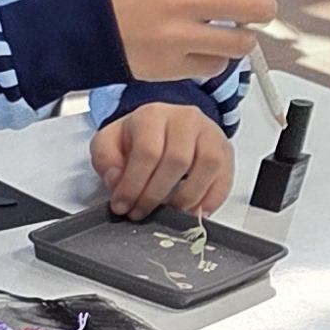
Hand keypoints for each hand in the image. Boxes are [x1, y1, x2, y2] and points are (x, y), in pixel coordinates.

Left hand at [90, 99, 233, 218]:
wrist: (164, 125)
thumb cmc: (138, 137)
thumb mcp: (109, 142)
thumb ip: (105, 159)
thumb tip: (116, 179)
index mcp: (153, 115)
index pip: (147, 152)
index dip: (133, 185)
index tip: (122, 205)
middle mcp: (185, 120)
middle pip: (177, 161)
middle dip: (155, 195)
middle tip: (140, 212)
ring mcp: (209, 134)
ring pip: (206, 167)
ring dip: (185, 198)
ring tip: (167, 213)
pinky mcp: (225, 151)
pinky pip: (225, 177)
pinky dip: (211, 200)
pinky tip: (194, 212)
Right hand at [105, 0, 274, 83]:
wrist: (89, 25)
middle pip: (260, 8)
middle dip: (259, 12)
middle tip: (245, 15)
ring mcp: (179, 35)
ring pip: (242, 43)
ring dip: (239, 41)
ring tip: (224, 35)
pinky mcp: (172, 65)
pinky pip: (216, 65)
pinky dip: (212, 59)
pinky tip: (198, 49)